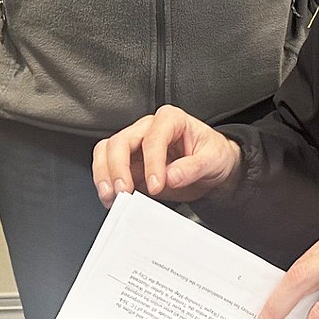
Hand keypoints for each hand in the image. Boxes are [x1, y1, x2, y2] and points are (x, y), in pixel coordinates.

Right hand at [92, 107, 241, 208]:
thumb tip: (171, 176)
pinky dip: (106, 183)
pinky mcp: (130, 165)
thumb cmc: (213, 154)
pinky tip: (112, 198)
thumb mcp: (213, 159)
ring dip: (105, 175)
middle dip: (117, 168)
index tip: (156, 185)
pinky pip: (108, 169)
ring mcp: (136, 146)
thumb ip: (193, 167)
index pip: (153, 138)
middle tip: (124, 192)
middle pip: (121, 141)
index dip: (152, 162)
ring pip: (107, 151)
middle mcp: (149, 128)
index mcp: (171, 119)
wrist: (213, 168)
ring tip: (112, 196)